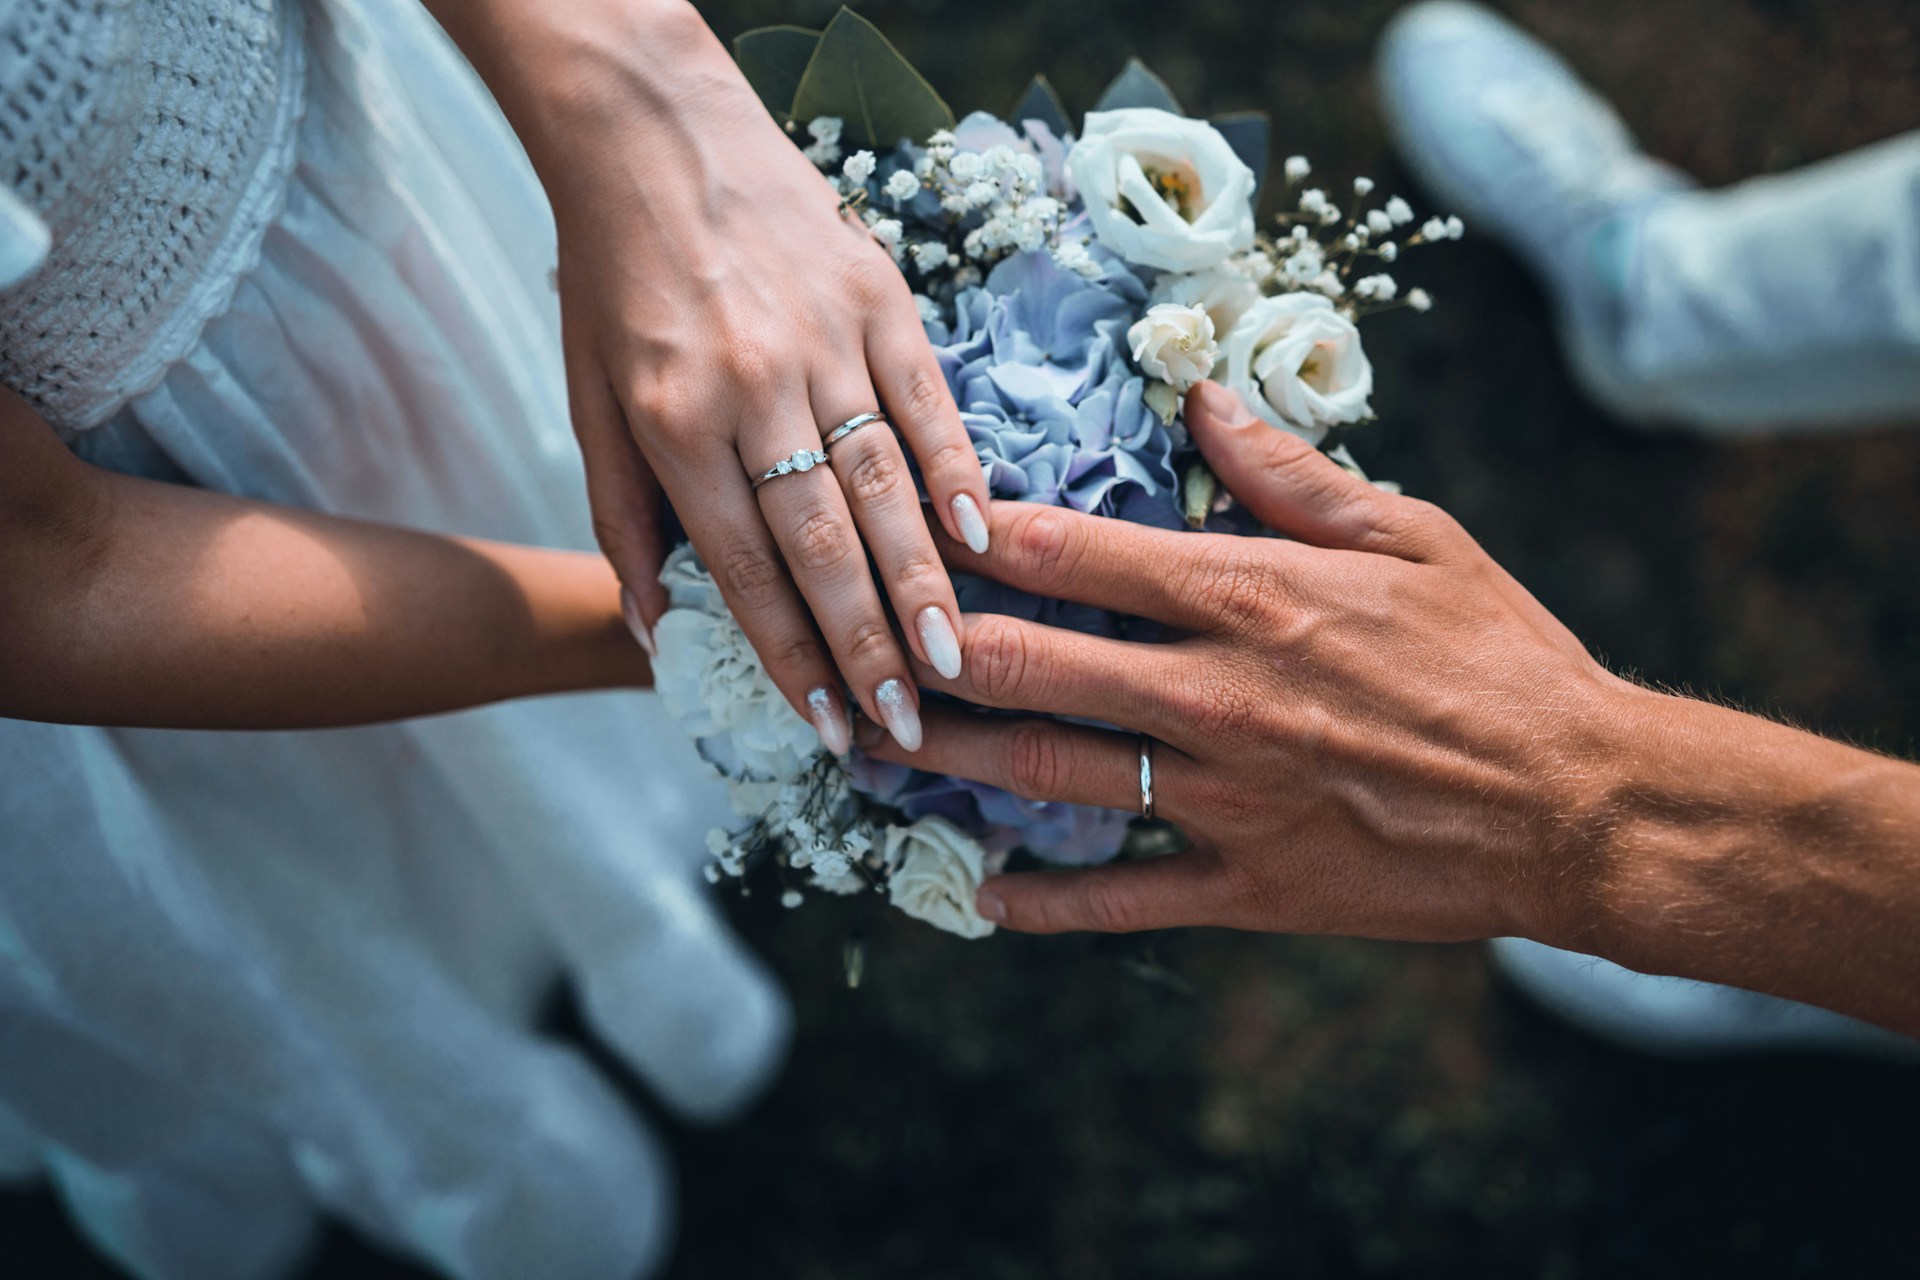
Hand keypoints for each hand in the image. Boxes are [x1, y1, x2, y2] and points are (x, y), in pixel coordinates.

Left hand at [444, 1, 988, 754]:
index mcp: (674, 423)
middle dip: (868, 643)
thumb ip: (620, 519)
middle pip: (823, 541)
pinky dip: (958, 471)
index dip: (789, 653)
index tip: (828, 724)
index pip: (744, 565)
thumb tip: (651, 634)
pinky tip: (983, 537)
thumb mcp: (589, 400)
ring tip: (954, 658)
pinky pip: (927, 400)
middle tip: (909, 721)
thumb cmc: (614, 279)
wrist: (651, 132)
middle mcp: (754, 389)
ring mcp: (825, 341)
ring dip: (923, 580)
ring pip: (883, 483)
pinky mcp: (878, 296)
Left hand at [862, 381, 1633, 942]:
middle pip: (1030, 667)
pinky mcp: (1250, 882)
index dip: (975, 533)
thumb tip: (1201, 403)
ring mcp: (1225, 797)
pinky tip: (980, 898)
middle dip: (928, 651)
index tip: (910, 517)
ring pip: (1053, 779)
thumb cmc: (1501, 654)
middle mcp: (1215, 694)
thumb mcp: (1413, 534)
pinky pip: (1125, 899)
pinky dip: (1046, 905)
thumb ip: (1290, 474)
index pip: (1072, 554)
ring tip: (875, 749)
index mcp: (1251, 595)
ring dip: (954, 763)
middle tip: (853, 639)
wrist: (1580, 804)